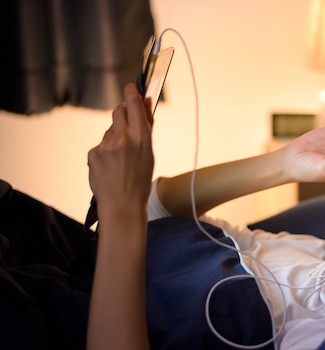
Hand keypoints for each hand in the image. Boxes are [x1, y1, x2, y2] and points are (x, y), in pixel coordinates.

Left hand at [87, 84, 153, 222]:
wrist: (123, 204)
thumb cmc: (140, 180)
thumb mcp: (149, 153)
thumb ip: (147, 127)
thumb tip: (146, 104)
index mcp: (141, 138)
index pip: (133, 104)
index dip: (131, 92)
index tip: (130, 87)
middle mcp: (123, 138)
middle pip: (118, 112)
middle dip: (122, 115)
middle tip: (126, 128)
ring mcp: (106, 146)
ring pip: (109, 131)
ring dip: (113, 139)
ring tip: (119, 160)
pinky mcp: (93, 153)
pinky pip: (99, 146)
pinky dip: (104, 153)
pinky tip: (110, 167)